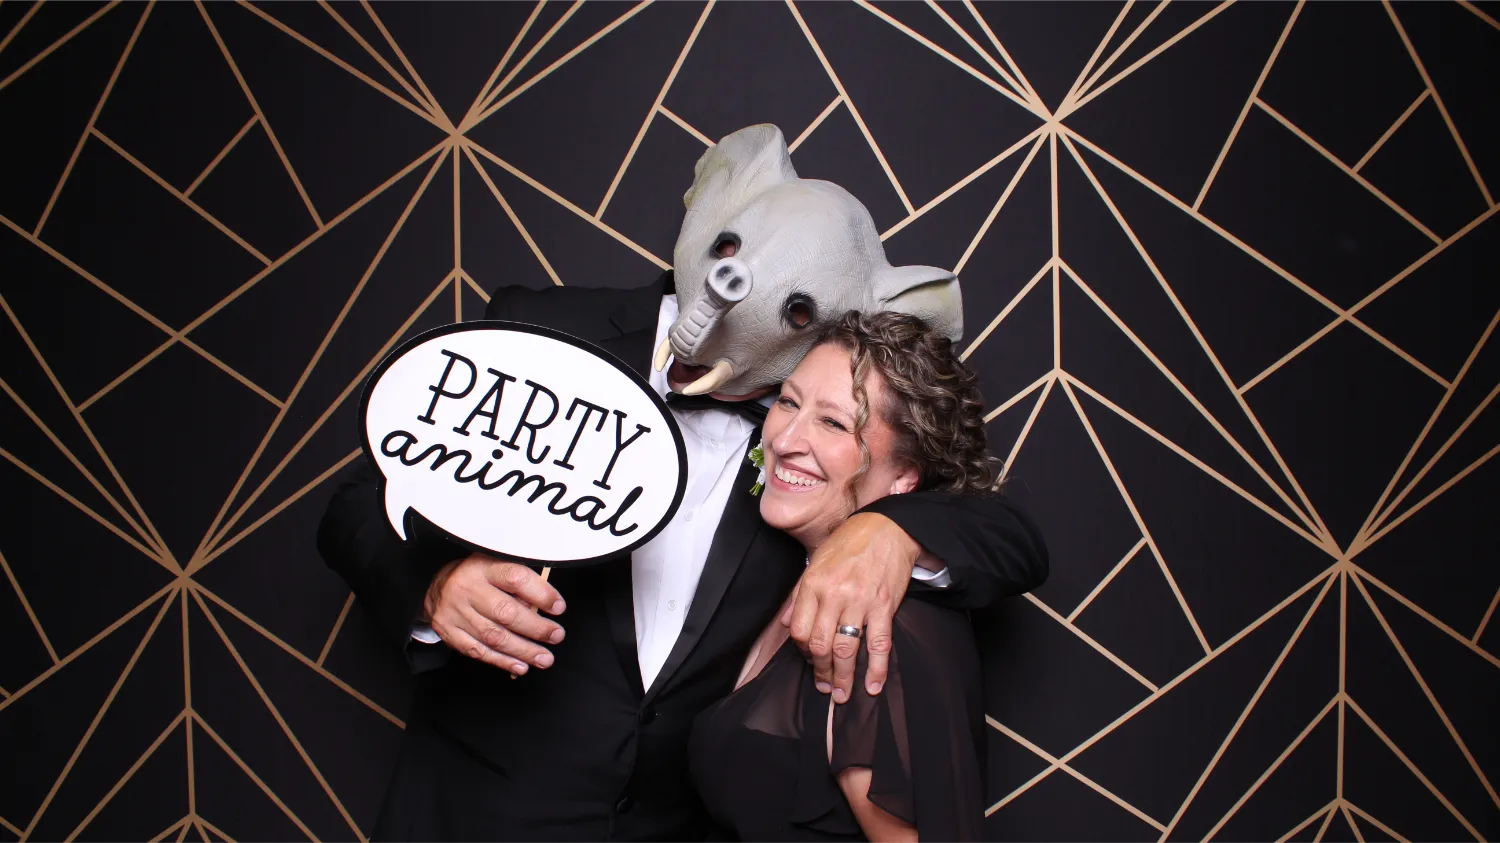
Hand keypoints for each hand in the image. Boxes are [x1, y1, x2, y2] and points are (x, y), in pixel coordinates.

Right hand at [423, 554, 565, 674]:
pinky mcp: (449, 632)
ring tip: (544, 658)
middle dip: (536, 628)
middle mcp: (467, 588)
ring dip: (523, 651)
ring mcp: (455, 612)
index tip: (558, 607)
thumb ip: (519, 585)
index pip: (515, 578)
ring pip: (494, 636)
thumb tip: (544, 608)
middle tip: (556, 636)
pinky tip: (521, 665)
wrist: (438, 588)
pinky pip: (479, 651)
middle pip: (505, 612)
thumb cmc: (478, 578)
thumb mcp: (496, 568)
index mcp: (483, 567)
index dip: (540, 594)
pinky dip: (503, 661)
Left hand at [782, 512, 916, 701]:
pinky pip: (879, 645)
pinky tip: (873, 685)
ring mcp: (860, 602)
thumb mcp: (816, 562)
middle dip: (821, 671)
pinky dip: (876, 669)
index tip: (808, 659)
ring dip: (843, 677)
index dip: (801, 652)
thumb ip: (799, 594)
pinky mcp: (883, 607)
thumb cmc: (849, 543)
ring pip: (846, 650)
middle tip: (825, 687)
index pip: (799, 630)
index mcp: (813, 584)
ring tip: (842, 694)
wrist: (887, 527)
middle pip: (821, 645)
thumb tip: (786, 624)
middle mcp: (834, 595)